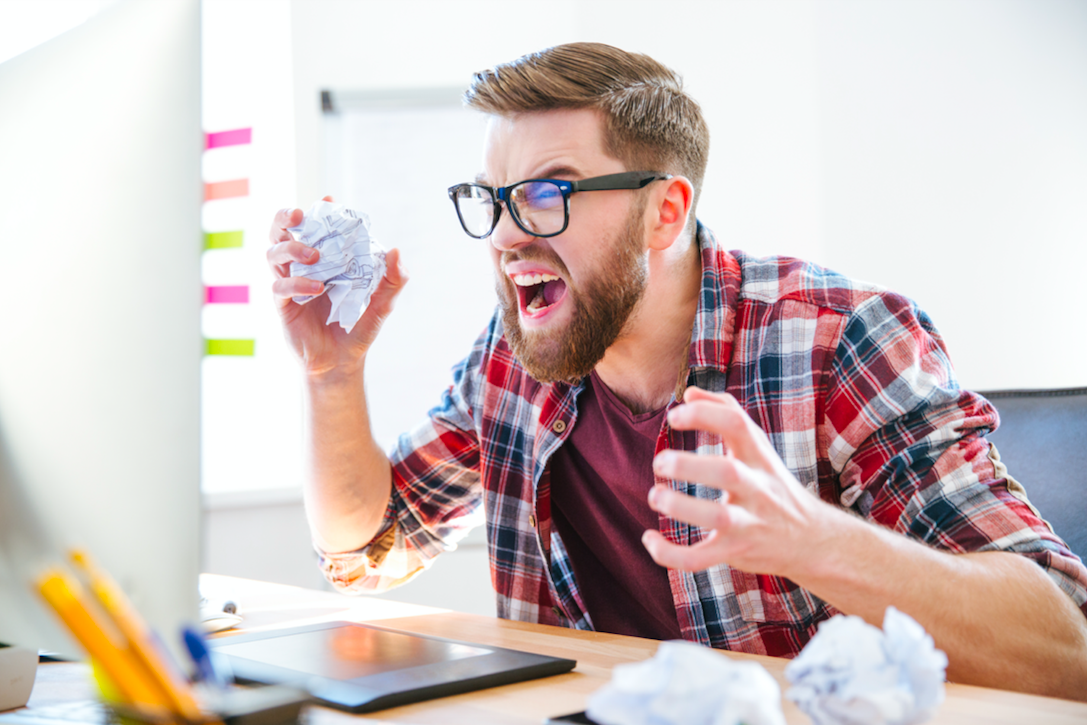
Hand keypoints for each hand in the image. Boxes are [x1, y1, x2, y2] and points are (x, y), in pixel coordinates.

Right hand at [267, 196, 407, 376]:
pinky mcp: (283, 305)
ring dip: (292, 248)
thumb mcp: (382, 305)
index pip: (315, 228)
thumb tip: (395, 251)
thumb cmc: (357, 330)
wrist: (341, 363)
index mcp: (325, 260)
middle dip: (286, 218)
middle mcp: (304, 268)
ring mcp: (291, 284)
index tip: (329, 200)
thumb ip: (393, 280)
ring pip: (274, 253)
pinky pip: (280, 286)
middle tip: (300, 216)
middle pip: (281, 233)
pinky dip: (296, 283)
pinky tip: (316, 289)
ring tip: (314, 256)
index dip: (319, 211)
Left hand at [642, 386, 843, 578]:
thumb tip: (689, 392)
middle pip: (727, 472)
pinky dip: (671, 555)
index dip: (704, 414)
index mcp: (759, 456)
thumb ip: (725, 412)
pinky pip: (702, 559)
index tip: (674, 416)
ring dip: (679, 507)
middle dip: (688, 465)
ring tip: (655, 496)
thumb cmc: (772, 484)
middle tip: (660, 462)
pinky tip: (649, 539)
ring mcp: (749, 523)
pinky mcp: (737, 553)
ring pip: (716, 516)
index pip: (737, 424)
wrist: (811, 540)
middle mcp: (757, 487)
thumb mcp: (758, 446)